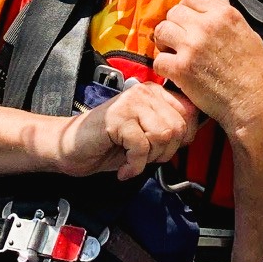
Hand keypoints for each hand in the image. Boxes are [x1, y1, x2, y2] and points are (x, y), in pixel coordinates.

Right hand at [54, 82, 197, 180]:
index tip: (164, 149)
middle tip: (146, 159)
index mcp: (154, 94)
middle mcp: (144, 93)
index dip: (184, 138)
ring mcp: (130, 104)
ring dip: (150, 158)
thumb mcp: (145, 136)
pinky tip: (124, 168)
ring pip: (162, 135)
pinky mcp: (117, 119)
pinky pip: (141, 147)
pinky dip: (134, 166)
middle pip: (178, 127)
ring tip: (133, 160)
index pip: (190, 112)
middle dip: (165, 152)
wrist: (70, 147)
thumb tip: (191, 135)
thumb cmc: (108, 144)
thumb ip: (168, 130)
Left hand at [154, 0, 262, 136]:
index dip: (187, 6)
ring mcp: (192, 47)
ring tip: (174, 53)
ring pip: (161, 31)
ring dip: (164, 42)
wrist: (255, 102)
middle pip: (173, 12)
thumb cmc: (256, 72)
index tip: (188, 18)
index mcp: (224, 14)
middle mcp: (206, 26)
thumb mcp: (248, 34)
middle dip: (175, 24)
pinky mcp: (181, 69)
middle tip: (180, 40)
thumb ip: (229, 13)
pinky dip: (163, 66)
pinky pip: (158, 59)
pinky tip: (174, 72)